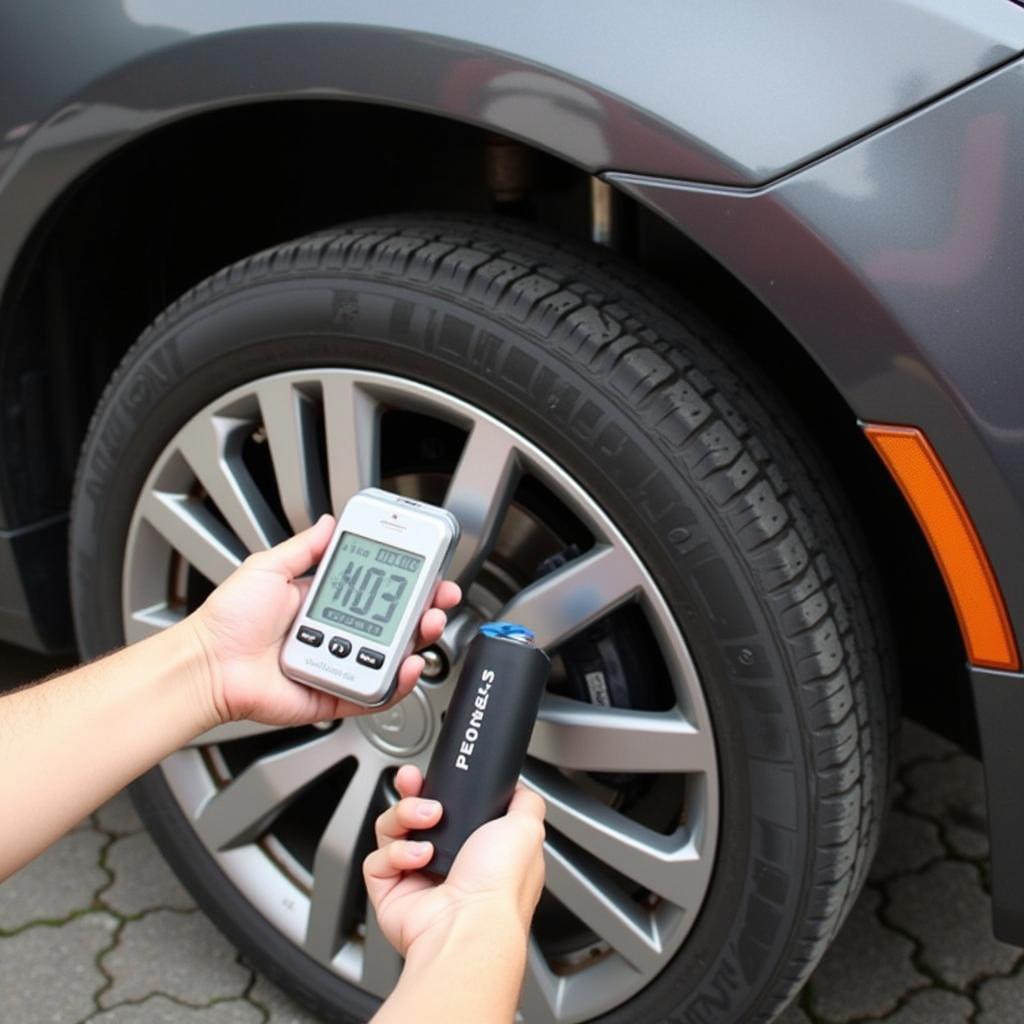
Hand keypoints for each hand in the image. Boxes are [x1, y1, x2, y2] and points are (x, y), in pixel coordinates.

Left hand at [187, 514, 461, 726]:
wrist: (207, 665)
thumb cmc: (227, 621)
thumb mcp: (268, 568)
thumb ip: (303, 547)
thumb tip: (328, 522)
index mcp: (322, 604)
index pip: (376, 592)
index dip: (405, 583)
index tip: (426, 571)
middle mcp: (335, 635)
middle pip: (393, 626)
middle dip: (424, 611)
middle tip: (440, 599)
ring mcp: (336, 665)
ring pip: (390, 659)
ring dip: (417, 643)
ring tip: (427, 626)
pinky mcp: (333, 697)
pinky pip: (373, 695)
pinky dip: (396, 685)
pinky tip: (408, 666)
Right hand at [363, 765, 545, 960]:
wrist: (470, 924)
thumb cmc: (500, 886)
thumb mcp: (526, 829)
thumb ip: (525, 803)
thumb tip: (519, 790)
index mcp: (478, 850)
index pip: (452, 809)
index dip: (442, 788)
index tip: (438, 774)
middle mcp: (447, 865)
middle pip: (416, 815)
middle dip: (411, 794)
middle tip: (412, 782)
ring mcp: (417, 879)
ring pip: (393, 830)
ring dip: (405, 817)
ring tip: (425, 820)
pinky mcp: (390, 894)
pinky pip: (377, 860)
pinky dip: (396, 854)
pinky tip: (418, 858)